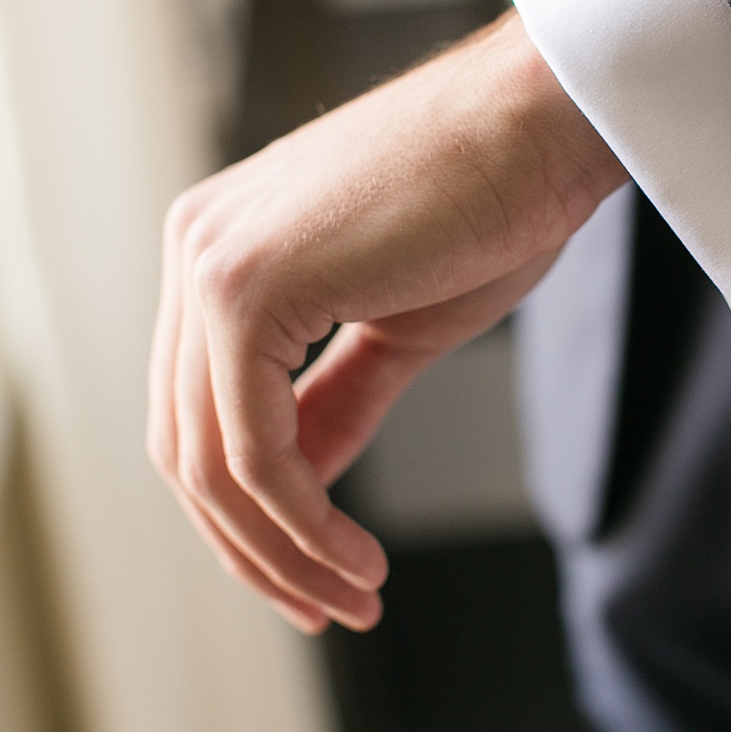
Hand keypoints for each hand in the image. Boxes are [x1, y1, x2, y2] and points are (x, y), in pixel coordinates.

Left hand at [147, 11, 625, 632]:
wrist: (544, 122)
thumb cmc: (493, 200)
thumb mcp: (398, 328)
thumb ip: (333, 402)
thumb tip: (299, 489)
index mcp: (221, 251)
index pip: (201, 413)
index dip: (252, 516)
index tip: (322, 576)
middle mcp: (194, 249)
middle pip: (186, 446)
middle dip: (257, 550)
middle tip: (334, 609)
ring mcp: (206, 261)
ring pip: (208, 460)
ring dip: (281, 551)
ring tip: (355, 596)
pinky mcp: (239, 281)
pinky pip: (248, 443)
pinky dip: (298, 519)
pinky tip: (356, 555)